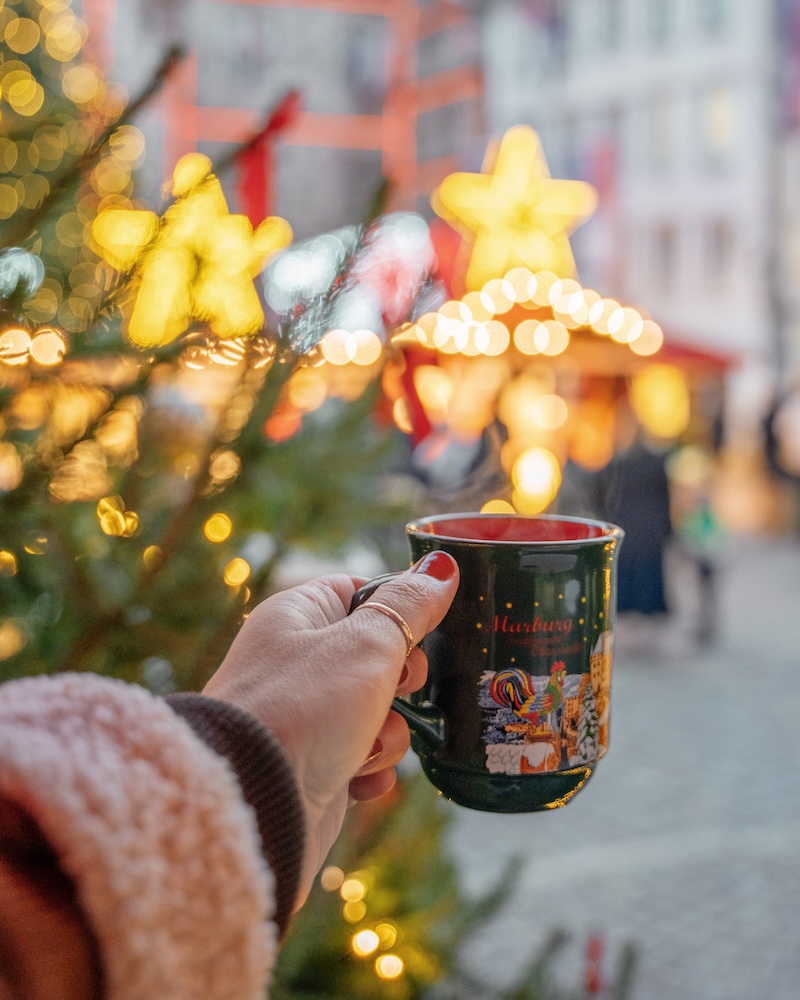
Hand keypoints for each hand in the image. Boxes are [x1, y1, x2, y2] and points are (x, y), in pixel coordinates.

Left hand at [203, 550, 458, 904]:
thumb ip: (410, 605)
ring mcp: (307, 717)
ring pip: (379, 712)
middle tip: (392, 688)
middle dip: (400, 680)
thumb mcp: (367, 643)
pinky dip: (370, 770)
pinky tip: (355, 779)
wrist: (255, 804)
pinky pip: (365, 759)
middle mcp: (298, 663)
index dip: (396, 609)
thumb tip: (443, 566)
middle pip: (379, 655)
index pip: (359, 590)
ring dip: (387, 733)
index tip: (422, 628)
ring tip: (362, 745)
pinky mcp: (315, 766)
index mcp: (299, 616)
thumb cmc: (306, 707)